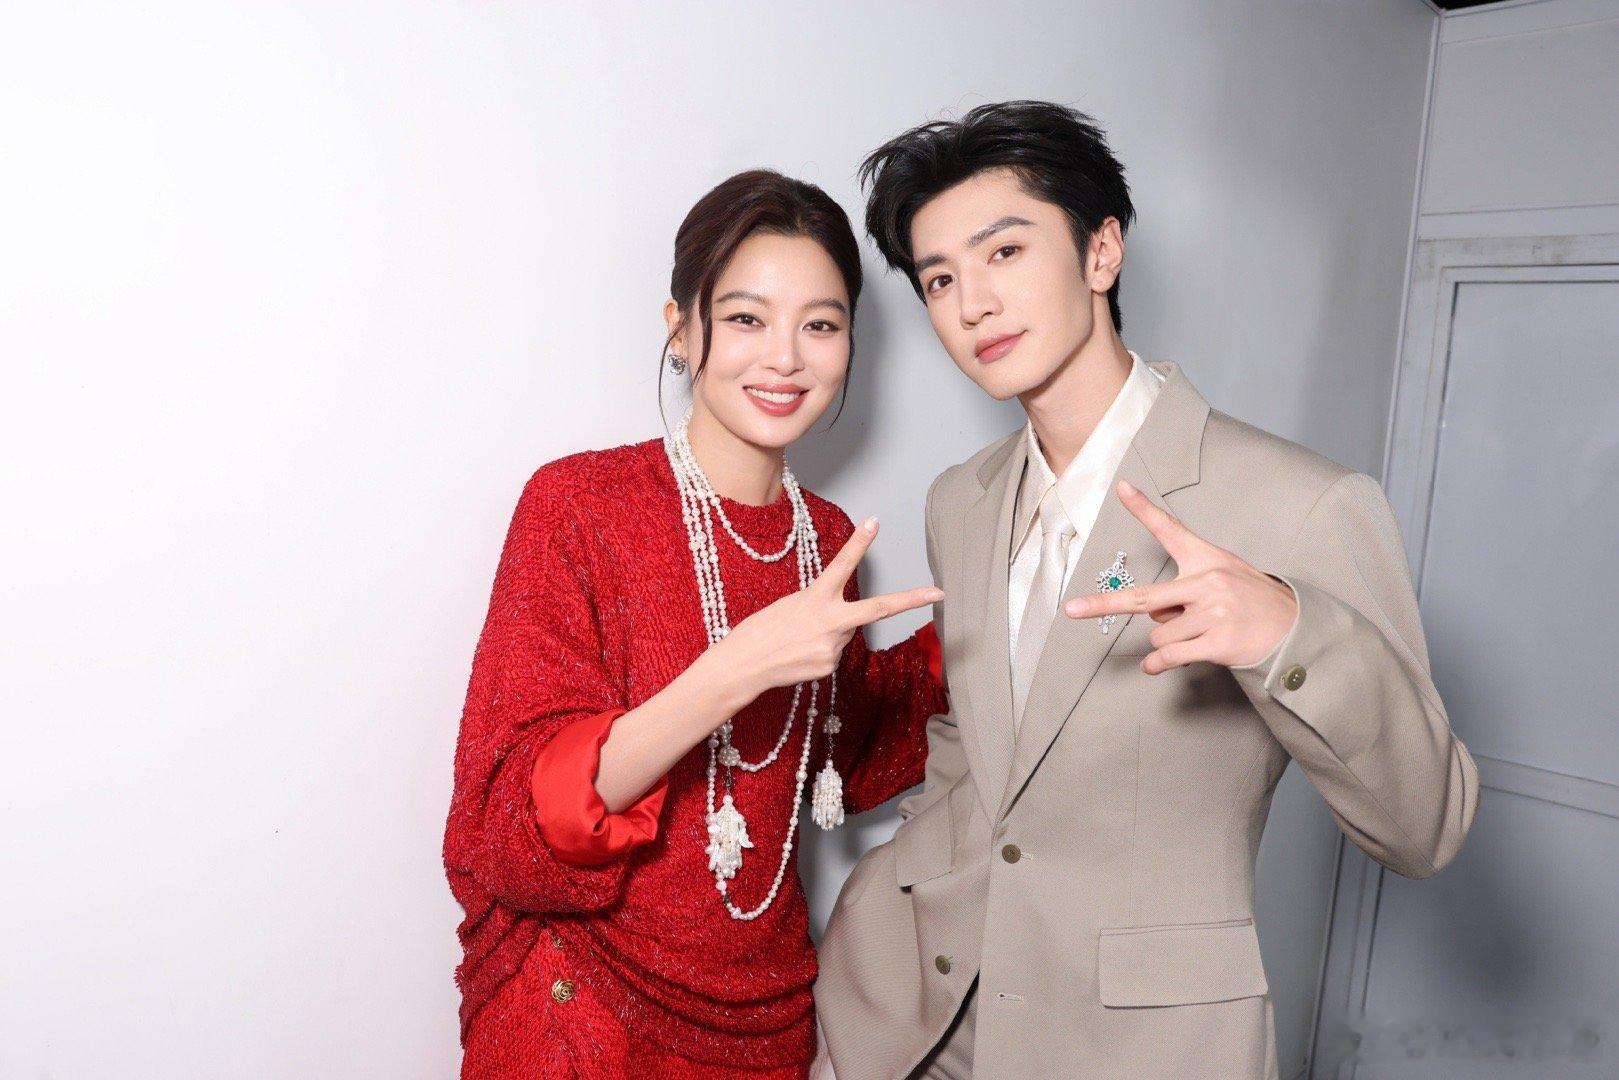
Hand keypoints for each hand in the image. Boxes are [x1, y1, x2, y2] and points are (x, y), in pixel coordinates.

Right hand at [719, 517, 944, 700]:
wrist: (744, 666)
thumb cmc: (762, 630)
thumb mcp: (790, 605)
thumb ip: (822, 606)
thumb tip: (846, 622)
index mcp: (815, 598)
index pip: (842, 565)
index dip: (859, 542)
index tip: (874, 522)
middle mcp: (829, 622)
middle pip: (877, 609)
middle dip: (911, 600)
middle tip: (940, 592)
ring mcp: (833, 647)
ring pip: (846, 632)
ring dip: (830, 631)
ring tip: (800, 638)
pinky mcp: (830, 666)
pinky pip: (835, 651)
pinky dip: (821, 649)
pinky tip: (800, 653)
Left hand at [1063, 480, 1296, 674]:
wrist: (1295, 627)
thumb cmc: (1252, 601)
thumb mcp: (1224, 578)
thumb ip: (1185, 590)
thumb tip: (1152, 617)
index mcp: (1206, 559)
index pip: (1170, 530)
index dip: (1144, 508)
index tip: (1122, 488)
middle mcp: (1207, 583)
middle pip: (1142, 597)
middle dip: (1103, 604)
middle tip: (1071, 610)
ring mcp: (1212, 613)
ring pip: (1159, 635)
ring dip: (1169, 642)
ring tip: (1199, 635)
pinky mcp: (1218, 641)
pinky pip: (1171, 656)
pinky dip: (1159, 664)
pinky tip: (1156, 666)